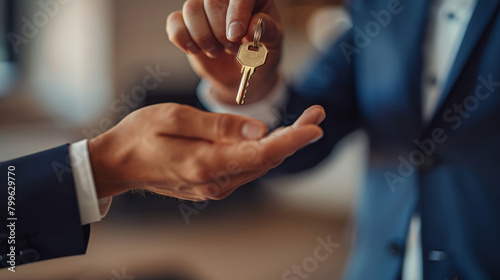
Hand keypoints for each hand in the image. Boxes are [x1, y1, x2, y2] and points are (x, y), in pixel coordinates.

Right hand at [88, 103, 324, 200]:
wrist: (118, 164)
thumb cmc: (140, 136)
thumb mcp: (175, 118)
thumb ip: (219, 126)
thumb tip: (260, 129)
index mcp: (206, 164)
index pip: (260, 153)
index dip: (292, 139)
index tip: (315, 126)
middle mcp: (216, 182)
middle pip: (266, 160)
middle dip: (295, 137)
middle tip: (317, 113)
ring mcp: (215, 187)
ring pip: (259, 165)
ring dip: (283, 144)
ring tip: (304, 121)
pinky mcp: (214, 184)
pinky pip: (246, 167)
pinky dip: (264, 151)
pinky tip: (273, 136)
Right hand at [166, 0, 282, 104]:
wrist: (242, 75)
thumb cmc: (260, 56)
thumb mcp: (273, 46)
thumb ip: (268, 32)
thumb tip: (254, 25)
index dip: (236, 13)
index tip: (236, 36)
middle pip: (211, 1)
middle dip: (220, 31)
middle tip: (231, 48)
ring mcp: (204, 8)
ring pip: (191, 9)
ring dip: (203, 37)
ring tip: (217, 51)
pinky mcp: (186, 23)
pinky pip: (174, 22)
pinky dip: (183, 39)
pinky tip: (196, 51)